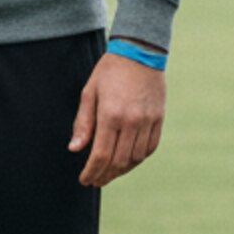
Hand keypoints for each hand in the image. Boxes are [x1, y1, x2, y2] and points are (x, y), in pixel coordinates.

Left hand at [68, 51, 165, 187]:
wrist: (140, 52)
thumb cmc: (109, 72)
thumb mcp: (89, 93)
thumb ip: (83, 123)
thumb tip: (75, 149)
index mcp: (110, 115)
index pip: (100, 155)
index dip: (91, 172)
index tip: (84, 180)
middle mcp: (131, 121)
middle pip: (118, 162)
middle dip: (104, 176)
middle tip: (95, 181)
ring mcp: (147, 121)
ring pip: (135, 158)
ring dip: (121, 171)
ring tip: (109, 174)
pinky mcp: (158, 119)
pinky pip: (150, 148)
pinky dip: (138, 159)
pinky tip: (128, 162)